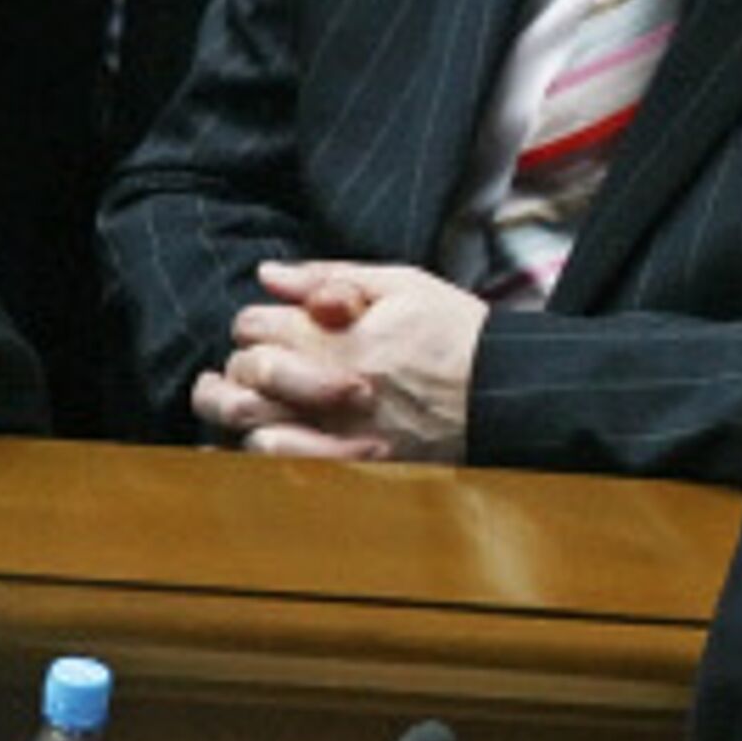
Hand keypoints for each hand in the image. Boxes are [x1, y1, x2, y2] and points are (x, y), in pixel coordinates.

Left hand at [191, 260, 487, 460]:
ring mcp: (337, 430)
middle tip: (255, 364)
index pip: (255, 326)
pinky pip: (282, 465)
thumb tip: (269, 274)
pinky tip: (261, 438)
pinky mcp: (350, 464)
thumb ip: (331, 275)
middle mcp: (328, 385)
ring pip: (250, 423)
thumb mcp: (403, 284)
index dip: (256, 323)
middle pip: (244, 372)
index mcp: (338, 336)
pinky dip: (262, 450)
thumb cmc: (456, 333)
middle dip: (241, 363)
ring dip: (239, 408)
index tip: (271, 328)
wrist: (502, 392)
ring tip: (243, 400)